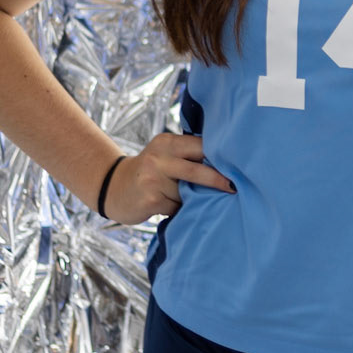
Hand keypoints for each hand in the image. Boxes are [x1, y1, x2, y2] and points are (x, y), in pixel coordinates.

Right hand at [103, 134, 235, 223]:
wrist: (114, 188)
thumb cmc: (150, 173)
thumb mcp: (164, 155)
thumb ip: (187, 156)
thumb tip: (226, 165)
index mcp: (166, 142)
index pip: (200, 146)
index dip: (220, 157)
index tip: (238, 166)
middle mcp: (159, 157)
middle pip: (198, 169)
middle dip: (219, 180)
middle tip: (234, 187)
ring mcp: (153, 178)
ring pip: (188, 192)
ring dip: (194, 199)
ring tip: (187, 198)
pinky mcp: (151, 199)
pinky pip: (177, 207)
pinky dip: (179, 209)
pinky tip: (170, 206)